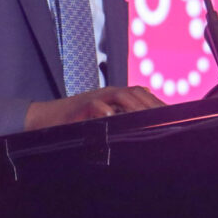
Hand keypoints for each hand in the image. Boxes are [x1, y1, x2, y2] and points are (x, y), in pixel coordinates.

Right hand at [24, 86, 164, 130]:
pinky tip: (115, 120)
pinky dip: (106, 111)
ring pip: (119, 96)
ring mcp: (93, 99)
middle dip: (152, 104)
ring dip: (135, 106)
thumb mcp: (100, 119)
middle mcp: (106, 94)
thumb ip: (119, 119)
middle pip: (135, 93)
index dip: (157, 103)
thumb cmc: (75, 122)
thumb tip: (143, 125)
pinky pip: (95, 107)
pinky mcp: (79, 109)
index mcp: (113, 97)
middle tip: (167, 119)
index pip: (141, 94)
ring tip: (149, 118)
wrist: (44, 119)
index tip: (173, 114)